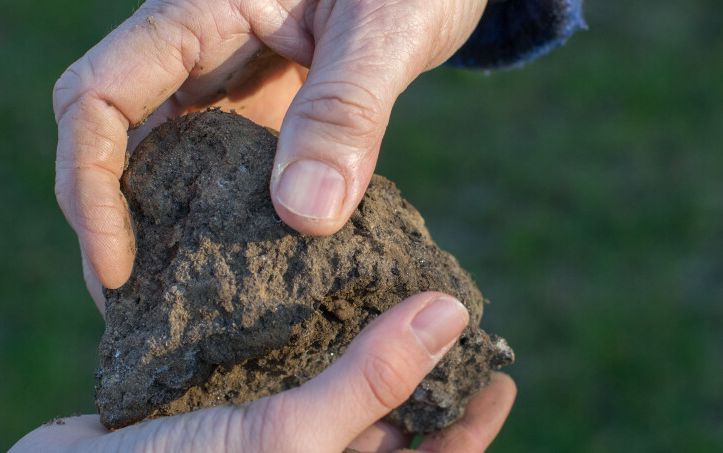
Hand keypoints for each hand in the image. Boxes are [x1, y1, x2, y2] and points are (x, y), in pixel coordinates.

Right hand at [10, 293, 514, 451]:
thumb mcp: (288, 441)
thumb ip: (371, 382)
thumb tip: (451, 314)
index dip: (470, 420)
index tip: (501, 370)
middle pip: (383, 420)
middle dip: (413, 369)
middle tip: (443, 309)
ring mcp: (261, 438)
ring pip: (328, 389)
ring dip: (353, 343)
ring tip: (381, 285)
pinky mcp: (220, 410)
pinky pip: (275, 372)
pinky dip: (293, 336)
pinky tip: (300, 292)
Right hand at [53, 0, 492, 307]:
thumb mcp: (390, 23)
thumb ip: (347, 110)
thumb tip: (305, 215)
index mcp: (204, 3)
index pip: (99, 94)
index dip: (89, 184)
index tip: (117, 267)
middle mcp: (197, 39)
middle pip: (115, 135)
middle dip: (113, 223)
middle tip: (140, 311)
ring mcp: (226, 69)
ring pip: (162, 154)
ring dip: (161, 224)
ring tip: (180, 304)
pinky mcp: (261, 97)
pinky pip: (218, 159)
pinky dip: (218, 211)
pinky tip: (239, 261)